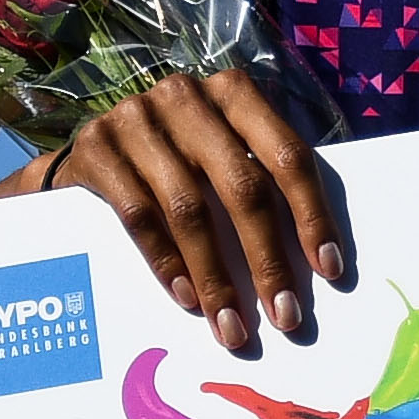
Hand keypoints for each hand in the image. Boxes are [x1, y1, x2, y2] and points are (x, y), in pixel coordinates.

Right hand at [39, 71, 345, 358]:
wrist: (89, 151)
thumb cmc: (176, 158)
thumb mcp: (222, 152)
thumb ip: (262, 181)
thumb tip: (319, 260)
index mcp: (233, 92)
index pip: (288, 155)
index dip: (312, 216)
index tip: (330, 271)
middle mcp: (186, 96)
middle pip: (242, 187)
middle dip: (268, 260)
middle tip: (286, 316)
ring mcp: (136, 118)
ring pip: (190, 209)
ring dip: (216, 277)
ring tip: (233, 326)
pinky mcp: (96, 148)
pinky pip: (139, 216)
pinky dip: (167, 263)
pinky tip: (188, 299)